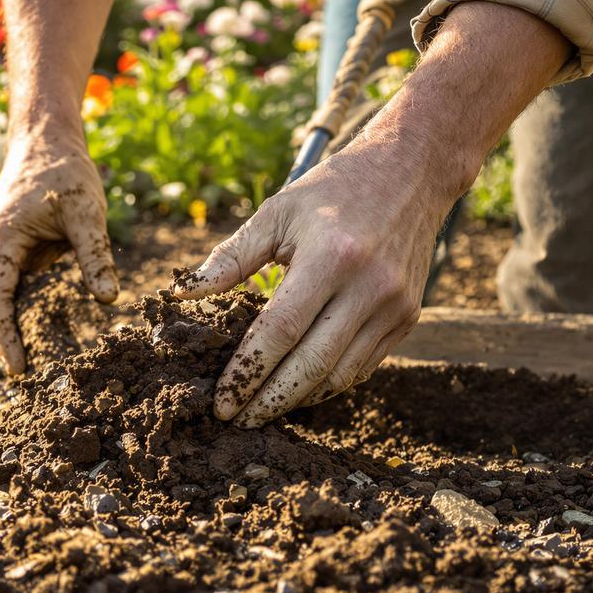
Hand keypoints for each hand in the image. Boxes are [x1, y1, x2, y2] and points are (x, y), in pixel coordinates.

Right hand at [0, 135, 118, 374]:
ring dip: (5, 328)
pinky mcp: (0, 246)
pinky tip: (34, 331)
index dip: (4, 338)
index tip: (17, 370)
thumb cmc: (66, 171)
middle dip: (2, 341)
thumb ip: (95, 255)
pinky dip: (14, 310)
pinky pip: (3, 286)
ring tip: (29, 363)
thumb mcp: (87, 212)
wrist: (44, 138)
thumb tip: (107, 299)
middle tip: (27, 378)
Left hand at [174, 139, 452, 426]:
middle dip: (269, 401)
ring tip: (262, 408)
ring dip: (298, 400)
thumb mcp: (276, 212)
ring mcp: (394, 306)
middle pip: (311, 366)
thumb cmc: (332, 189)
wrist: (412, 172)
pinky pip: (363, 367)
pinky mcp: (408, 317)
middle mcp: (369, 287)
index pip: (279, 332)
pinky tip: (299, 389)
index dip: (247, 373)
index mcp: (330, 257)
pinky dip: (328, 384)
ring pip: (339, 375)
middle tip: (236, 420)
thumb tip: (180, 295)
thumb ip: (229, 258)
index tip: (221, 401)